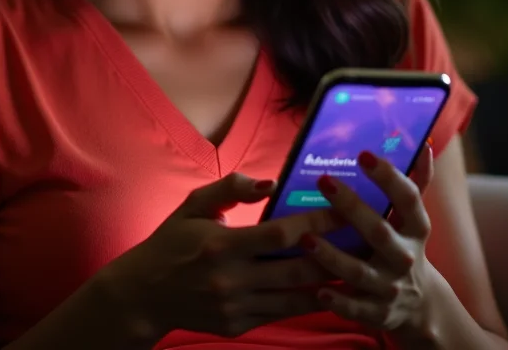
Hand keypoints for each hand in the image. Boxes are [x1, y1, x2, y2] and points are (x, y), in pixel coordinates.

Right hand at [95, 173, 341, 339]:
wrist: (143, 294)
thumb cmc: (171, 242)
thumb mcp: (193, 205)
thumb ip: (230, 189)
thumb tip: (270, 182)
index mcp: (221, 244)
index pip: (280, 234)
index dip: (316, 221)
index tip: (344, 209)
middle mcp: (231, 279)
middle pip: (295, 269)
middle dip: (334, 254)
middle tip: (364, 241)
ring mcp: (235, 306)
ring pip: (294, 298)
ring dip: (328, 283)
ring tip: (358, 269)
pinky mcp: (237, 325)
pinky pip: (280, 314)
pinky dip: (306, 304)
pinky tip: (328, 292)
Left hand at [300, 144, 436, 334]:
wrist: (421, 307)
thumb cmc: (405, 247)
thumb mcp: (414, 219)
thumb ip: (418, 182)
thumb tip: (426, 144)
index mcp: (415, 228)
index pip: (408, 198)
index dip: (388, 176)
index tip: (364, 154)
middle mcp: (404, 256)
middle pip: (379, 231)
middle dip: (352, 207)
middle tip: (324, 180)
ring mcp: (390, 286)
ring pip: (360, 271)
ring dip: (332, 256)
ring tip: (305, 238)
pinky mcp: (376, 312)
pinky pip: (355, 308)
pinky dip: (338, 302)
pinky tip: (318, 291)